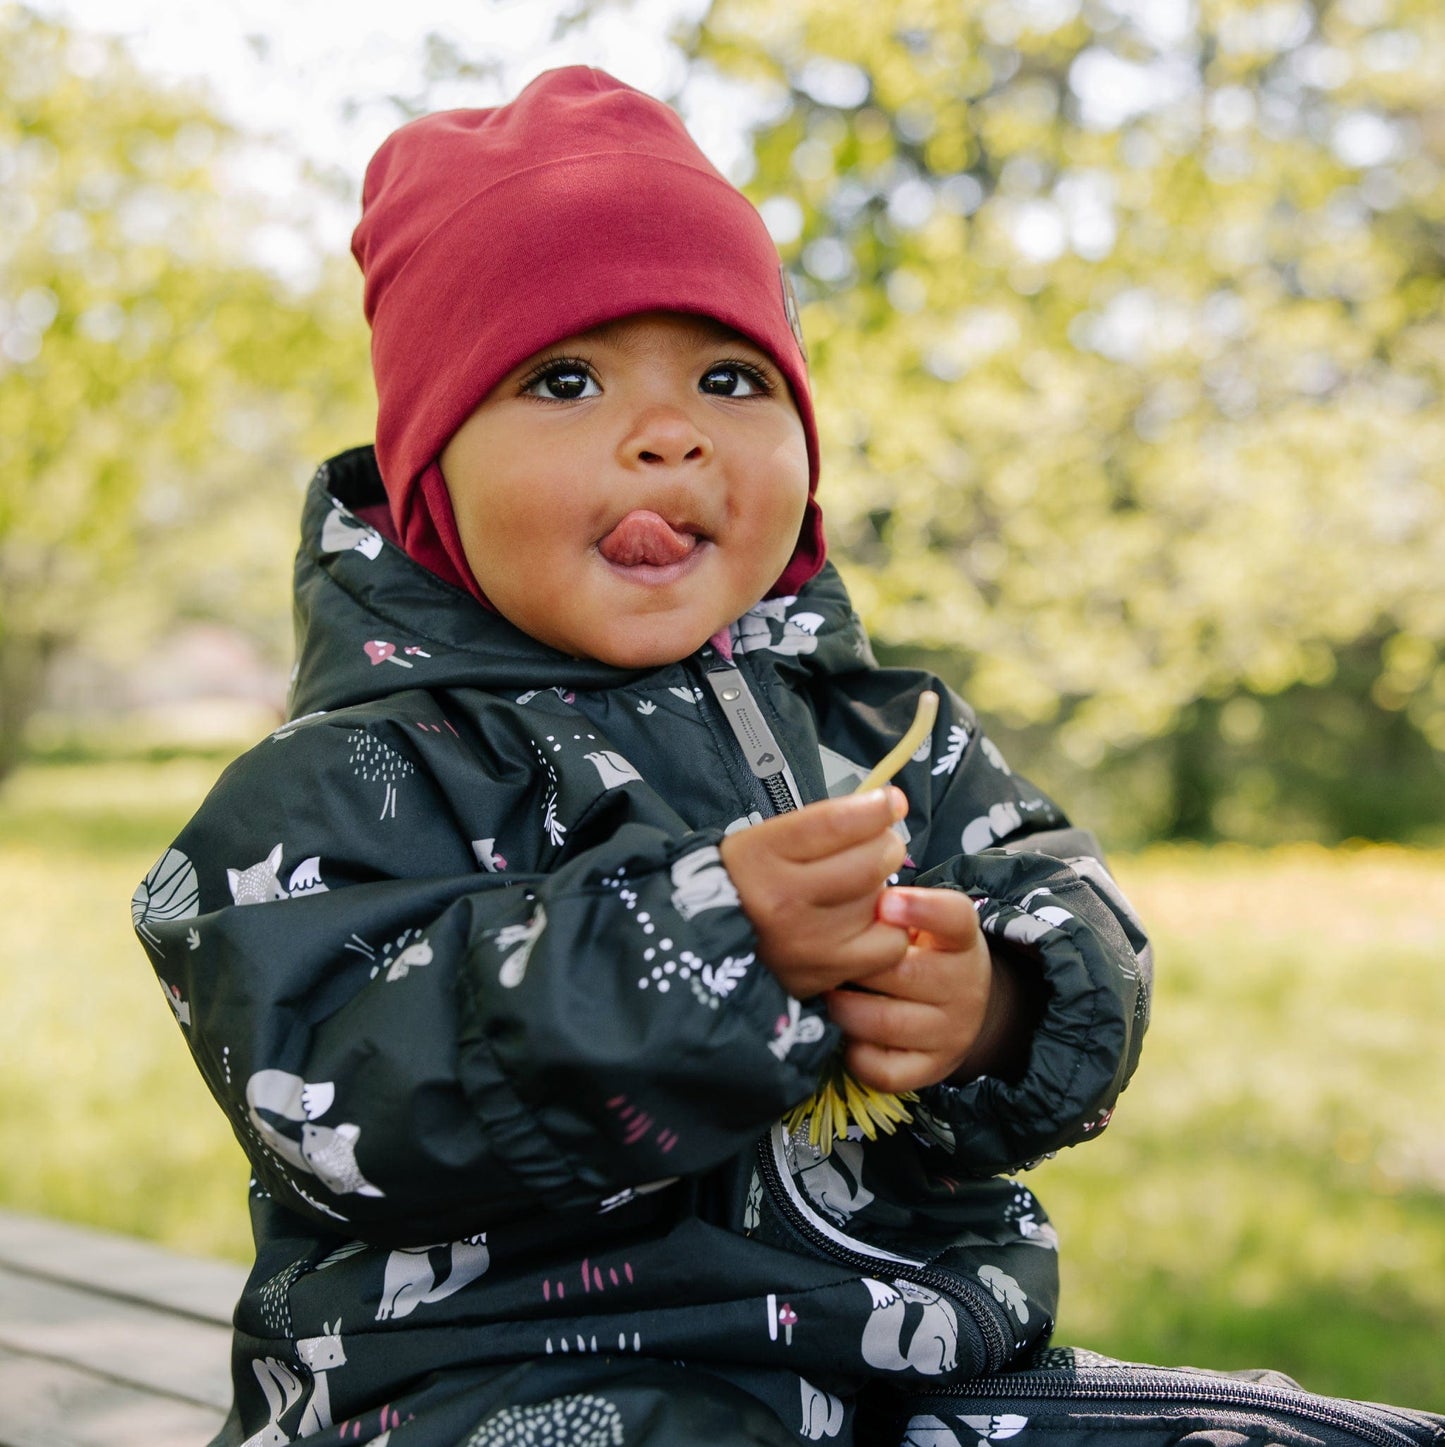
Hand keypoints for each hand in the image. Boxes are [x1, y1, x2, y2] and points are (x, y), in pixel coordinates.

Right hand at [719, 788, 910, 998]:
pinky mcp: (824, 975)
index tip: (892, 801)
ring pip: (882, 905)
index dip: (876, 808)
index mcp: (762, 856)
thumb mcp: (767, 838)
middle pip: (869, 864)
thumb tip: (888, 807)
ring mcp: (807, 945)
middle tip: (881, 845)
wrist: (708, 938)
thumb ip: (825, 823)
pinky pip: (886, 948)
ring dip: (883, 889)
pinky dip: (887, 930)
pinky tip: (869, 921)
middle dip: (887, 846)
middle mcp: (784, 902)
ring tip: (861, 888)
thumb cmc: (747, 878)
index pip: (836, 823)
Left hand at [822, 886, 1024, 1093]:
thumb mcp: (921, 924)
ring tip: (828, 993)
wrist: (960, 1009)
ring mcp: (951, 1034)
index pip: (955, 919)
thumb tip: (843, 903)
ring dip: (844, 1008)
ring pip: (884, 1022)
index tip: (885, 902)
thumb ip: (889, 911)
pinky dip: (855, 1054)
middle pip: (902, 973)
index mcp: (961, 942)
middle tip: (821, 957)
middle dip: (855, 966)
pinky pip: (883, 1070)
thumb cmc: (921, 953)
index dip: (922, 909)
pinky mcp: (931, 1070)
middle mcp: (964, 987)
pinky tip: (847, 1035)